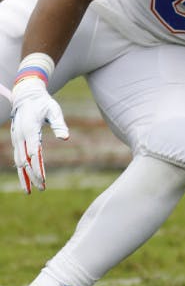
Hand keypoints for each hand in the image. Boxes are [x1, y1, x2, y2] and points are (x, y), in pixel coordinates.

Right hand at [9, 77, 69, 193]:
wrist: (26, 95)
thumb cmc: (43, 103)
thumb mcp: (54, 110)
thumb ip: (59, 124)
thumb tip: (65, 138)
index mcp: (30, 129)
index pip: (34, 153)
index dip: (38, 168)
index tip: (43, 180)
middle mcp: (20, 136)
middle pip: (24, 161)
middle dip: (32, 176)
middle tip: (41, 189)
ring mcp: (16, 138)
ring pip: (18, 161)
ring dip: (24, 176)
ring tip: (30, 190)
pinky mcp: (16, 139)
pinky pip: (18, 157)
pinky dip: (21, 169)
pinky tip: (25, 179)